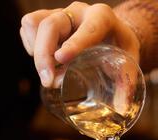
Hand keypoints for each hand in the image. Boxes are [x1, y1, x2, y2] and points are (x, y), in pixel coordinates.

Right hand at [20, 2, 139, 86]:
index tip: (61, 59)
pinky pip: (28, 29)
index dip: (73, 43)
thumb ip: (126, 84)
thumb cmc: (120, 46)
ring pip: (33, 24)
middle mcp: (78, 12)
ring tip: (49, 73)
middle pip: (50, 26)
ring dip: (35, 52)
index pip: (86, 29)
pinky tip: (46, 63)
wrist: (112, 32)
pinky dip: (31, 48)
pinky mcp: (46, 19)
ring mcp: (60, 14)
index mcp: (102, 18)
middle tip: (49, 82)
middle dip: (44, 56)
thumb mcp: (129, 61)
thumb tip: (121, 108)